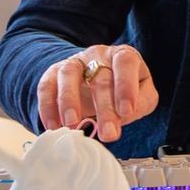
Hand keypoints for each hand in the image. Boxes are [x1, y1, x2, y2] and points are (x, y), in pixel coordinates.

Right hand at [37, 44, 158, 142]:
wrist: (96, 78)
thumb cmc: (122, 89)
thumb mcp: (142, 95)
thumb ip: (140, 104)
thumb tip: (124, 115)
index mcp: (123, 56)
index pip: (125, 62)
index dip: (126, 86)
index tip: (127, 111)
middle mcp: (98, 55)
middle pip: (100, 77)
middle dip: (104, 108)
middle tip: (108, 134)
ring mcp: (75, 62)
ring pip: (68, 74)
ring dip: (69, 101)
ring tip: (72, 125)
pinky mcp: (54, 73)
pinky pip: (46, 85)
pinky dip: (47, 106)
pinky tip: (53, 125)